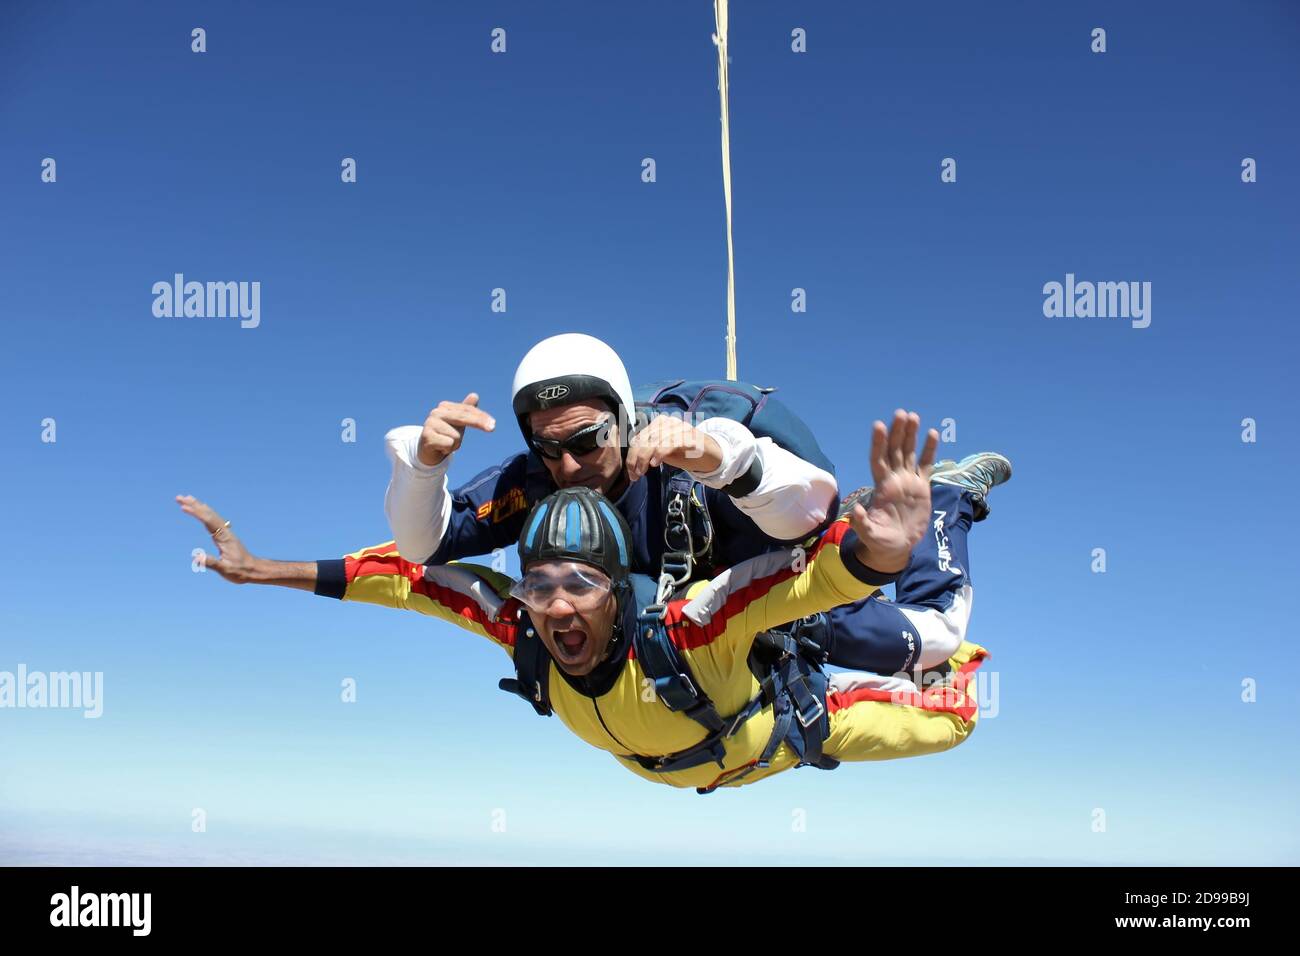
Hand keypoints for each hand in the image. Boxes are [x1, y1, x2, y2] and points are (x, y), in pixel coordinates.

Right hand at [176, 495, 261, 583]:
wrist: (254, 570)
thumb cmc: (240, 571)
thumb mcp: (225, 569)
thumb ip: (211, 563)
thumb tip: (196, 557)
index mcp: (224, 537)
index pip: (208, 521)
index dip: (196, 513)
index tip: (183, 507)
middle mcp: (225, 531)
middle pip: (208, 514)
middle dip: (193, 505)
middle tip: (179, 497)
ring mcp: (225, 532)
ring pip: (210, 515)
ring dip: (198, 506)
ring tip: (186, 499)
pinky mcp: (225, 535)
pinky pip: (213, 520)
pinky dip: (204, 513)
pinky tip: (200, 510)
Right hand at [417, 393, 495, 466]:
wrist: (427, 450)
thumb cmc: (445, 434)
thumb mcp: (458, 422)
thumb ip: (466, 410)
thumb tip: (475, 395)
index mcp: (445, 407)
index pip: (467, 410)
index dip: (481, 417)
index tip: (493, 424)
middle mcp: (436, 412)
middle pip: (463, 417)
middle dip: (479, 423)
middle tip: (492, 428)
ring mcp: (430, 424)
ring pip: (456, 436)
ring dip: (456, 444)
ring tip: (446, 443)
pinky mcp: (427, 436)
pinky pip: (449, 444)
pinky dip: (448, 449)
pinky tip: (440, 447)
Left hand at [626, 416, 722, 482]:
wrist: (710, 452)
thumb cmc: (684, 451)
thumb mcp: (662, 449)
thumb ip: (648, 449)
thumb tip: (631, 461)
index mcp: (659, 422)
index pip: (639, 437)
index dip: (632, 454)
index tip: (630, 471)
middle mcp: (668, 422)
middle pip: (644, 439)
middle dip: (636, 459)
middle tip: (634, 475)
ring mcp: (679, 428)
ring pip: (654, 442)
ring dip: (644, 459)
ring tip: (641, 473)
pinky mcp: (689, 437)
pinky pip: (670, 444)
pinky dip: (660, 454)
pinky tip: (655, 463)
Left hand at [848, 410, 937, 573]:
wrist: (895, 547)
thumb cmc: (879, 541)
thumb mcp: (869, 535)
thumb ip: (862, 523)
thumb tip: (855, 511)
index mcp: (881, 487)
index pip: (878, 460)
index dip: (878, 444)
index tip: (879, 426)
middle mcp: (894, 480)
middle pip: (894, 451)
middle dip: (896, 432)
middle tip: (900, 413)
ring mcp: (908, 482)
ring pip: (909, 453)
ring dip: (911, 435)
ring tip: (913, 416)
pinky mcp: (921, 487)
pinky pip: (926, 465)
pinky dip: (929, 450)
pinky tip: (932, 433)